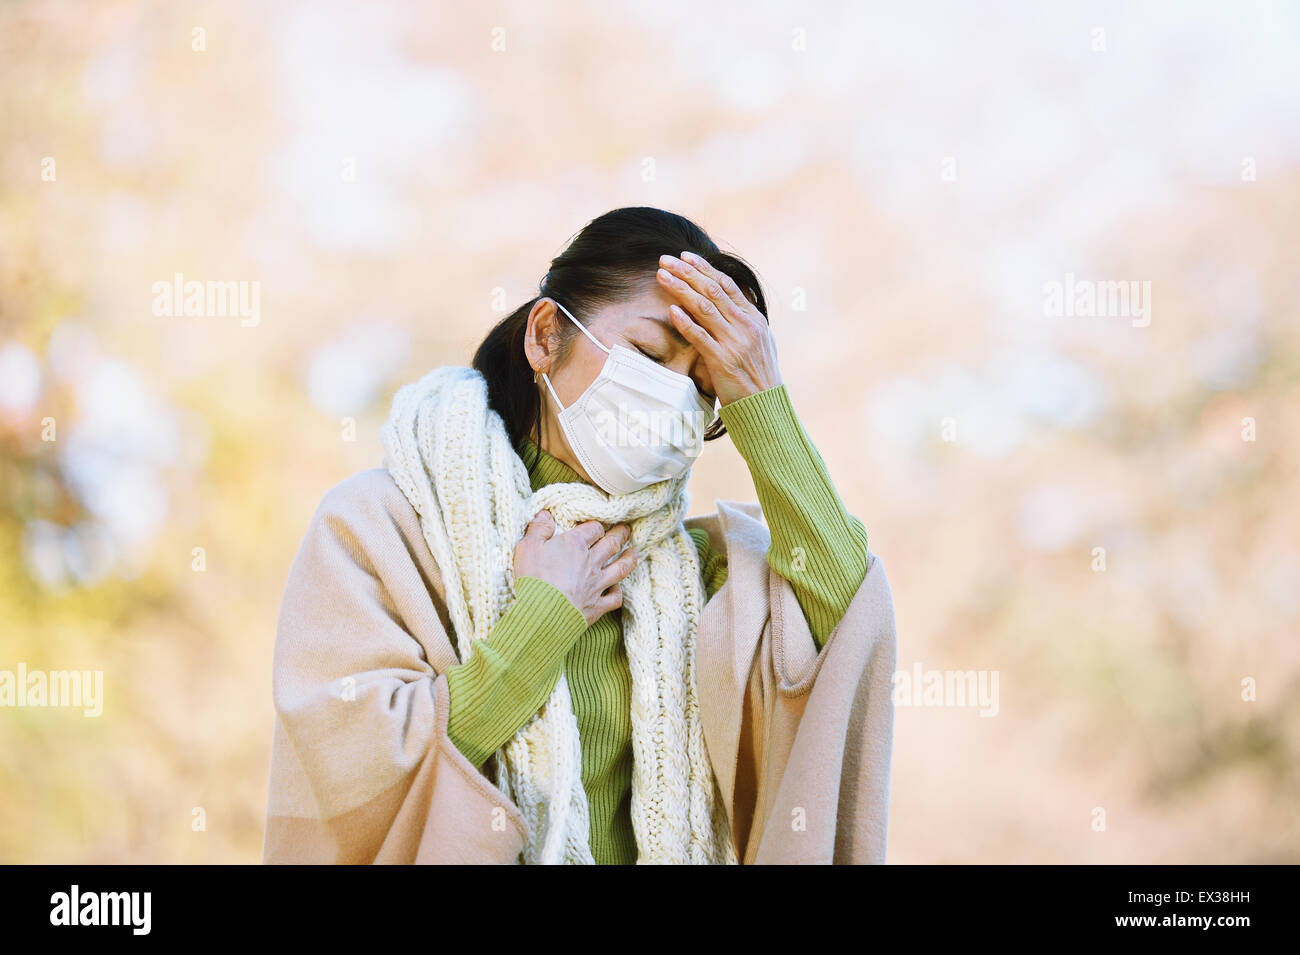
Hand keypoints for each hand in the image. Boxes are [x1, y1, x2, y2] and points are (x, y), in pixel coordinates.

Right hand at [513, 510, 637, 626]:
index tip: (598, 525)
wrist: (541, 614)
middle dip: (620, 534)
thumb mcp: (528, 547)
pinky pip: (615, 598)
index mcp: (574, 545)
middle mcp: (590, 562)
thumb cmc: (533, 578)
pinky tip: (617, 589)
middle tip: (626, 529)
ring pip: (620, 568)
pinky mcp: (597, 606)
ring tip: (633, 552)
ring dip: (629, 559)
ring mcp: (596, 585)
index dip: (596, 526)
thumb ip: (538, 529)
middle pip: (611, 544)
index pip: (593, 529)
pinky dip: (618, 592)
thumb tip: (545, 514)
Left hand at [656, 250, 782, 405]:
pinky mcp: (722, 361)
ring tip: (662, 276)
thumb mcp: (760, 342)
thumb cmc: (759, 376)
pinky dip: (685, 322)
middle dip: (687, 272)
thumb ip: (745, 321)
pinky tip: (672, 310)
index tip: (685, 257)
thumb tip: (731, 302)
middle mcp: (745, 326)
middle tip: (665, 259)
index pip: (726, 285)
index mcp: (754, 318)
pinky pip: (700, 337)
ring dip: (681, 289)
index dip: (704, 268)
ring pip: (704, 308)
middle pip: (712, 291)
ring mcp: (734, 342)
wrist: (766, 407)